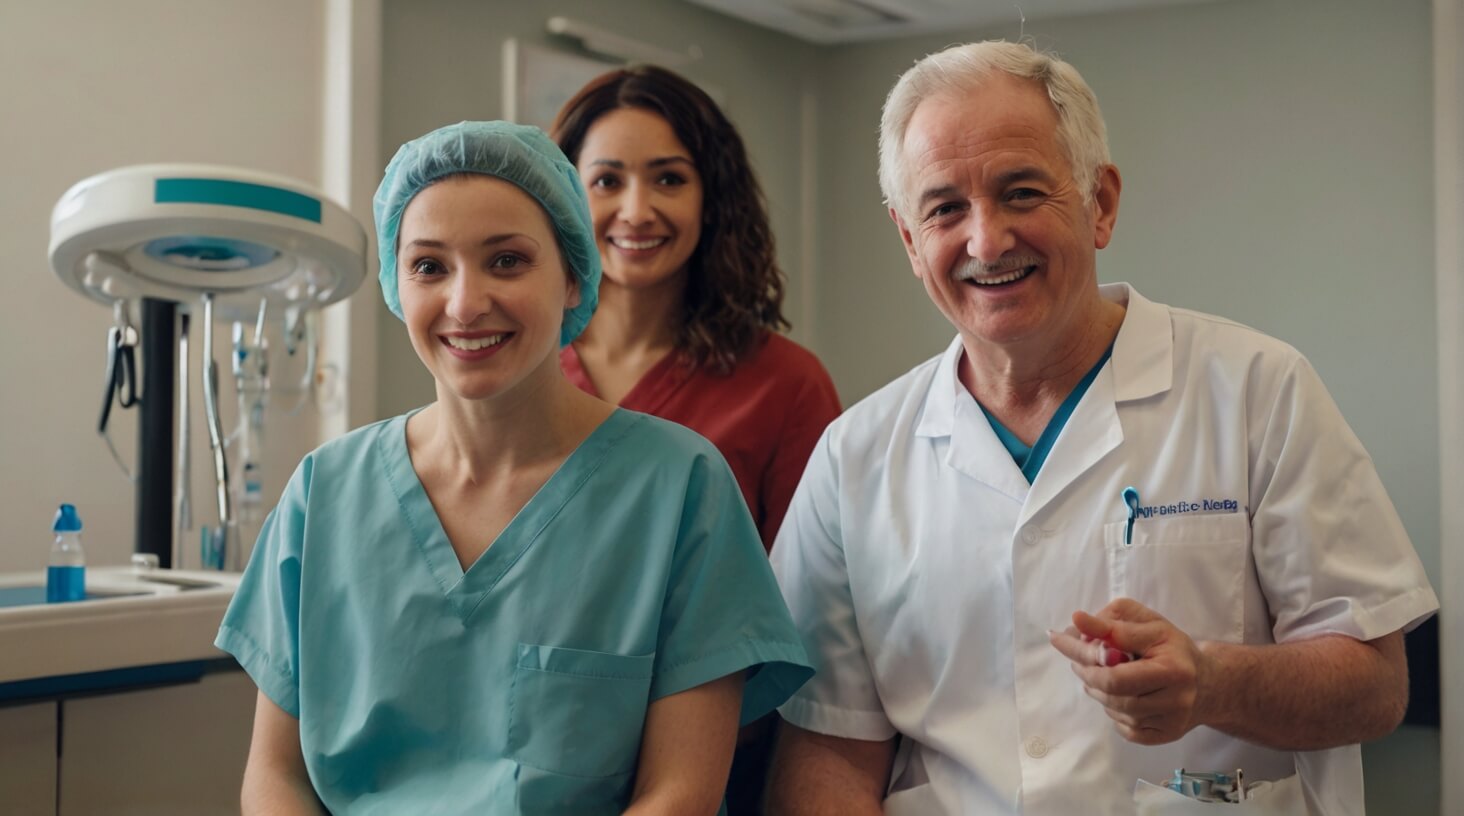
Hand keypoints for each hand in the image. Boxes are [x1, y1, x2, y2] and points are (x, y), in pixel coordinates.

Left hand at [1047, 598, 1213, 745]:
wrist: (1207, 683)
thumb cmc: (1172, 648)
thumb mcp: (1148, 625)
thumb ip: (1113, 623)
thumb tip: (1077, 619)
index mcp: (1173, 668)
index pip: (1113, 671)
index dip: (1081, 655)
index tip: (1057, 638)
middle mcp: (1176, 699)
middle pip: (1111, 694)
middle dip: (1087, 674)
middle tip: (1079, 660)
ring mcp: (1171, 722)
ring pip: (1115, 711)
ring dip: (1097, 691)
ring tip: (1099, 675)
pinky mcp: (1165, 736)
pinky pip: (1124, 729)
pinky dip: (1113, 711)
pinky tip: (1119, 696)